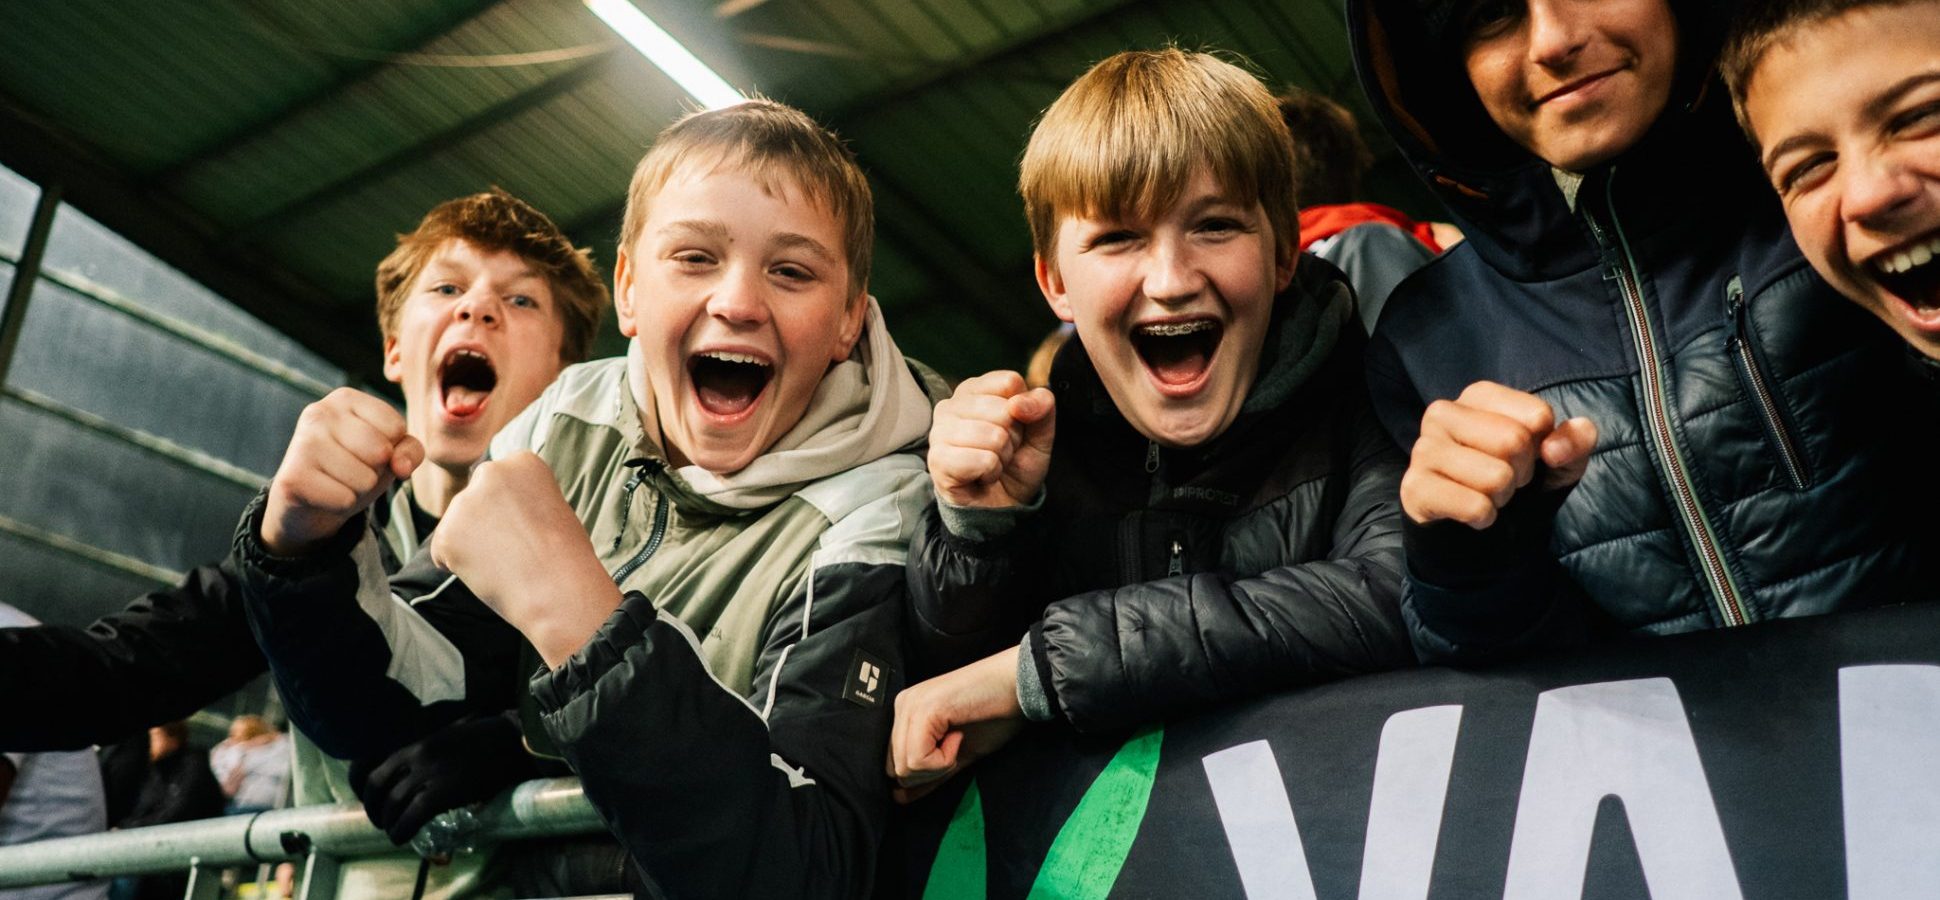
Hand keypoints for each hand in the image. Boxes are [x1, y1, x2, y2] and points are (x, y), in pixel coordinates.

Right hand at [262, 388, 423, 555]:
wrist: (307, 502)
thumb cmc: (353, 468)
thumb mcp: (388, 453)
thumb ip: (410, 451)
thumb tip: (400, 467)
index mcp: (345, 398)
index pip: (395, 427)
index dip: (390, 449)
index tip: (366, 451)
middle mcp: (319, 413)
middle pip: (381, 452)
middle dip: (375, 470)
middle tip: (350, 470)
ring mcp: (302, 443)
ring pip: (365, 479)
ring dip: (358, 490)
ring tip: (337, 482)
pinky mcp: (292, 477)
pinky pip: (345, 499)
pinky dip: (341, 505)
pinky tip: (324, 495)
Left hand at [348, 712, 537, 844]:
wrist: (514, 740)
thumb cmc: (490, 738)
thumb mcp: (450, 737)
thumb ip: (433, 752)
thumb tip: (426, 768)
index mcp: (418, 745)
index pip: (378, 772)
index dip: (371, 796)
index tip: (377, 808)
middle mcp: (418, 757)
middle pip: (381, 790)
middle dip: (377, 812)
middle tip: (385, 825)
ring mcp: (430, 774)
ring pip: (394, 805)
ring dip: (390, 825)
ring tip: (397, 834)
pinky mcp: (444, 791)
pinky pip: (412, 816)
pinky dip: (402, 831)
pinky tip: (403, 838)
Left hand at [428, 452, 619, 667]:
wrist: (559, 590)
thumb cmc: (565, 556)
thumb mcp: (550, 507)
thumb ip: (518, 499)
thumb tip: (489, 514)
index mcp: (522, 462)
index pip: (499, 486)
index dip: (515, 515)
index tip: (535, 529)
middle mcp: (490, 472)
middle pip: (476, 502)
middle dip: (488, 525)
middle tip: (518, 549)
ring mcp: (464, 501)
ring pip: (458, 527)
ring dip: (474, 547)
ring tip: (507, 563)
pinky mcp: (446, 533)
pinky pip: (443, 552)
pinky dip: (460, 568)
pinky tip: (489, 572)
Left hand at [887, 646, 1025, 803]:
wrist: (1019, 686)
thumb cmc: (995, 715)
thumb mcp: (956, 753)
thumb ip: (928, 774)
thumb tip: (899, 798)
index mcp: (906, 713)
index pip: (893, 765)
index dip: (926, 772)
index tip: (953, 750)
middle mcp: (902, 706)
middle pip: (896, 769)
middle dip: (930, 772)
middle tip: (957, 747)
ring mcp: (909, 706)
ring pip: (905, 768)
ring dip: (938, 766)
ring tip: (958, 739)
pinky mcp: (922, 710)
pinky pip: (918, 759)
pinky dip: (943, 760)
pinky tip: (959, 737)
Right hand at [928, 372, 1055, 509]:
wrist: (1001, 507)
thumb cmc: (1015, 466)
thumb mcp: (1040, 435)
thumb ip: (1041, 408)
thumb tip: (1020, 403)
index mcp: (973, 389)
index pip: (1010, 382)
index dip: (1023, 410)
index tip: (1015, 429)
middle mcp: (951, 405)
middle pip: (1004, 409)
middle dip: (1013, 437)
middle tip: (1001, 452)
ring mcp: (939, 432)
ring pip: (994, 435)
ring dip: (1002, 457)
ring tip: (991, 464)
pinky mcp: (938, 459)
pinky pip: (984, 459)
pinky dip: (991, 472)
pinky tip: (981, 476)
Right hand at [1401, 381, 1597, 528]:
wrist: (1478, 529)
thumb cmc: (1515, 481)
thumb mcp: (1557, 460)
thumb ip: (1574, 442)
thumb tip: (1556, 449)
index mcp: (1477, 396)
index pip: (1537, 416)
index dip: (1541, 446)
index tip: (1524, 457)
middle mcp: (1443, 413)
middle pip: (1513, 441)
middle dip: (1521, 473)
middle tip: (1504, 480)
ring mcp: (1423, 449)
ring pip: (1496, 477)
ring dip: (1502, 497)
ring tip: (1486, 494)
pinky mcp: (1415, 487)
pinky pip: (1475, 506)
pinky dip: (1485, 518)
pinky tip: (1471, 514)